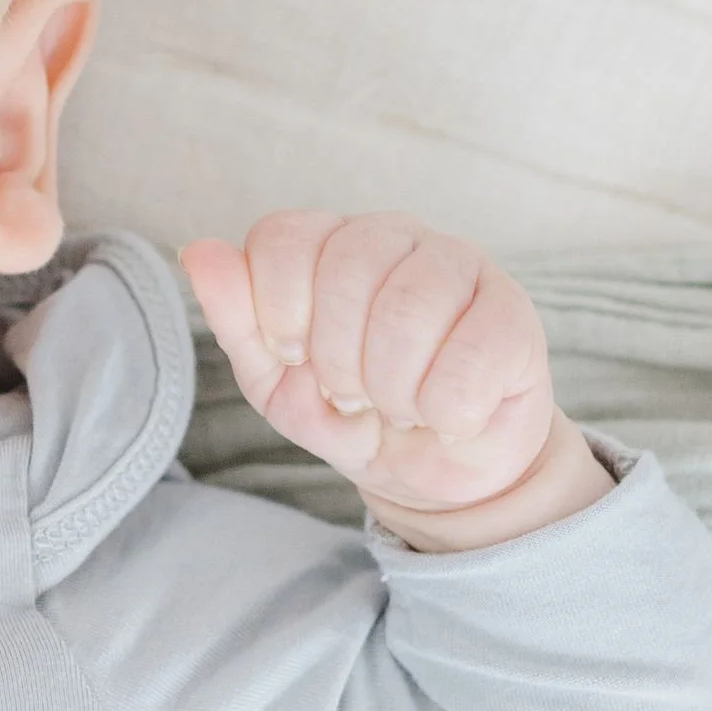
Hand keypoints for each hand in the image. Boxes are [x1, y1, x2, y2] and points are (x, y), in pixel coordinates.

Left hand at [178, 210, 613, 550]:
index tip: (293, 358)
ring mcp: (460, 265)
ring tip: (401, 406)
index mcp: (328, 243)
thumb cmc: (352, 416)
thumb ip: (236, 317)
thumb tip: (198, 251)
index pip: (283, 238)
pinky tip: (449, 413)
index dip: (279, 311)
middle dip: (337, 360)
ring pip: (408, 308)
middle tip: (354, 395)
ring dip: (393, 387)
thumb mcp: (275, 381)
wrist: (431, 473)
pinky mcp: (513, 312)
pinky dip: (447, 407)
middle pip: (345, 268)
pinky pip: (471, 353)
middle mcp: (394, 237)